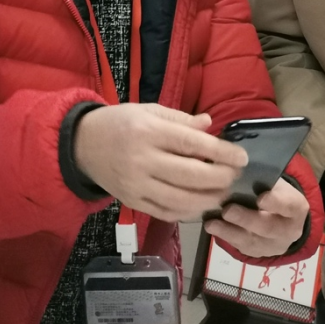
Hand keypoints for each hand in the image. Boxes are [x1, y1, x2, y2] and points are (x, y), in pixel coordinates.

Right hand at [74, 103, 247, 221]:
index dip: (221, 152)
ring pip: (181, 200)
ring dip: (209, 200)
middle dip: (220, 178)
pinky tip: (202, 204)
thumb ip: (181, 119)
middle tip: (235, 176)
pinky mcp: (133, 203)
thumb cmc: (121, 123)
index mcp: (148, 132)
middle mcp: (142, 160)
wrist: (83, 145)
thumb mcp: (149, 110)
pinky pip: (166, 213)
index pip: (192, 144)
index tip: (241, 158)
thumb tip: (210, 125)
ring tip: (224, 193)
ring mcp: (137, 185)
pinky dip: (189, 212)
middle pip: (191, 175)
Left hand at [203, 176, 309, 257]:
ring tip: (211, 224)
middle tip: (228, 210)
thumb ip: (262, 181)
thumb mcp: (276, 183)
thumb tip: (236, 170)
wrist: (284, 219)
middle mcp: (288, 231)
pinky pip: (242, 248)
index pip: (289, 206)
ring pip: (252, 242)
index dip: (276, 203)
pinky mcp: (258, 254)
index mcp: (297, 209)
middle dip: (246, 220)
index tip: (260, 198)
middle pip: (268, 228)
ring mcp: (273, 246)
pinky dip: (225, 238)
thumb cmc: (276, 194)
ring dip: (229, 232)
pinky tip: (212, 228)